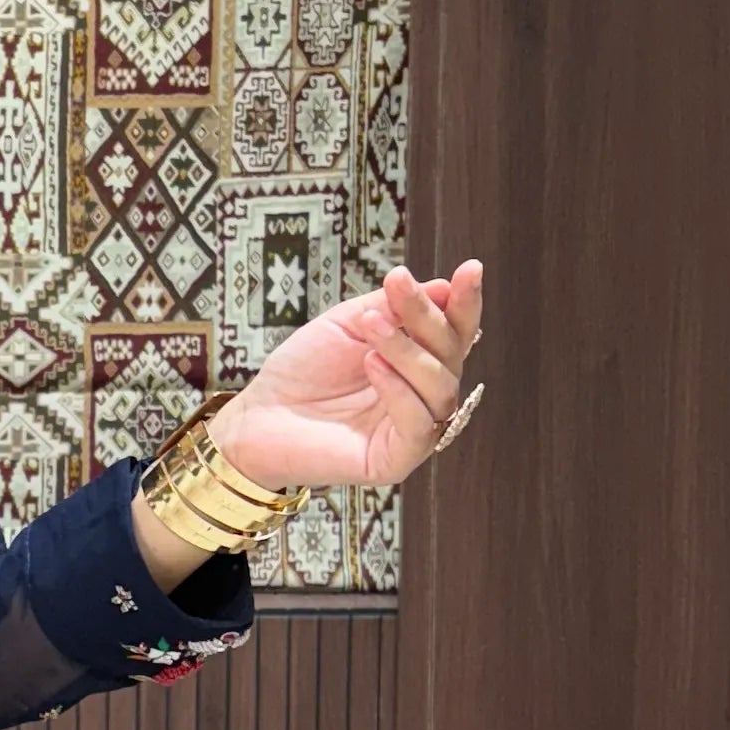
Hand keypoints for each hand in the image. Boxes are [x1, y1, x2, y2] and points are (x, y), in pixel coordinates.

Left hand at [211, 258, 486, 495]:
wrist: (260, 413)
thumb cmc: (303, 369)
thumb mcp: (347, 324)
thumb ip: (392, 308)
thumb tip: (443, 288)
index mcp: (417, 361)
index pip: (454, 331)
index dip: (465, 302)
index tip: (469, 268)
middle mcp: (423, 394)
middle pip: (450, 354)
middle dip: (427, 316)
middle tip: (398, 284)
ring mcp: (414, 428)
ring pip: (440, 388)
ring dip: (408, 350)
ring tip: (371, 326)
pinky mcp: (396, 460)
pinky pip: (419, 425)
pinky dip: (399, 389)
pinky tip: (373, 365)